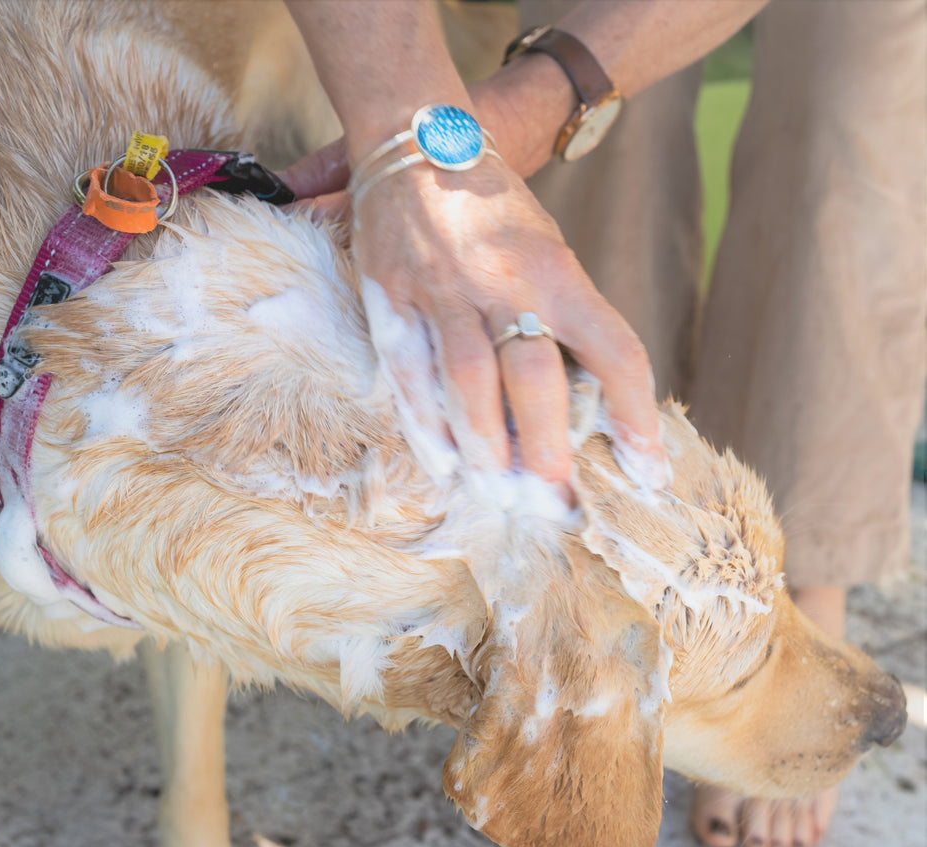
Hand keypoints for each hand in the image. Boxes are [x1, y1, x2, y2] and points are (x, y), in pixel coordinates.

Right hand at [279, 118, 662, 497]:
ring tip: (502, 495)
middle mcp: (504, 284)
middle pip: (534, 381)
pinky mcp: (393, 300)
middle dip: (548, 452)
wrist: (416, 145)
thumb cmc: (494, 214)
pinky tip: (443, 466)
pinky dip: (426, 426)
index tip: (648, 474)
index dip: (637, 418)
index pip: (615, 351)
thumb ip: (566, 321)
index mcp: (557, 271)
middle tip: (557, 507)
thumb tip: (593, 407)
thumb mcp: (548, 253)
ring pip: (468, 383)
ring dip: (487, 449)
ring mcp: (444, 293)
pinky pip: (409, 374)